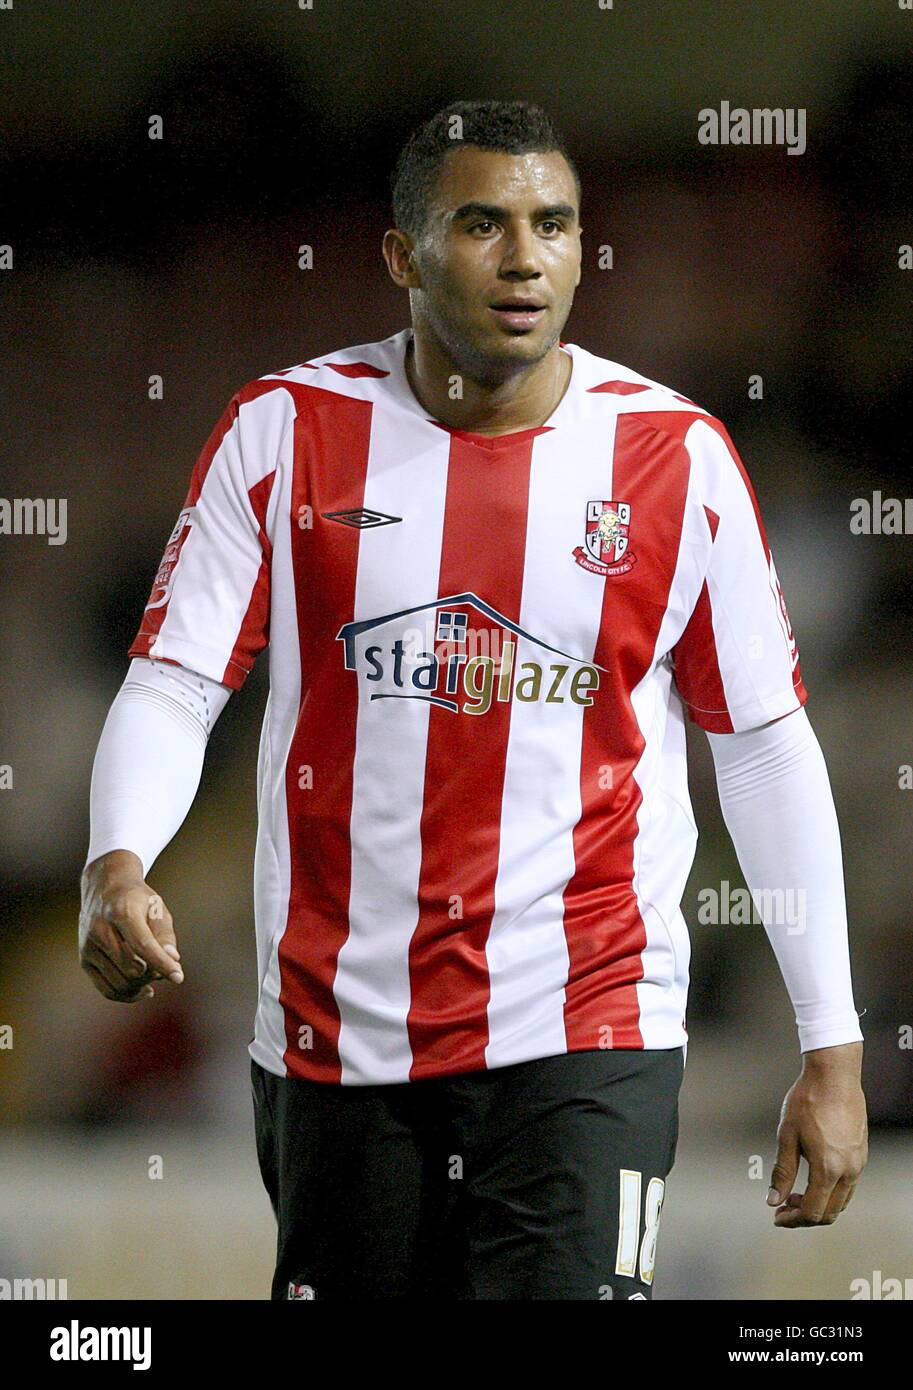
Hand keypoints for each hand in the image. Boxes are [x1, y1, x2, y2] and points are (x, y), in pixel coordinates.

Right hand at [79, 849, 183, 1001]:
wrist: (103, 888)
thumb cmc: (136, 899)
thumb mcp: (157, 908)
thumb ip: (165, 934)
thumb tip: (172, 960)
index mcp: (121, 912)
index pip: (142, 946)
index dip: (162, 963)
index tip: (178, 977)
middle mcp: (99, 929)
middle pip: (131, 967)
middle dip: (153, 973)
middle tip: (164, 967)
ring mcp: (88, 946)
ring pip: (120, 982)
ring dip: (142, 984)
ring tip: (154, 974)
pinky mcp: (84, 960)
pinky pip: (107, 990)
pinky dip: (128, 995)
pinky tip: (144, 990)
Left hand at [767, 1041, 866, 1226]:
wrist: (834, 1076)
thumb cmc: (807, 1101)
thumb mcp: (787, 1135)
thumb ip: (782, 1172)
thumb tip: (773, 1200)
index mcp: (828, 1169)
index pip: (812, 1212)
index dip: (792, 1219)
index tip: (776, 1215)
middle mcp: (848, 1171)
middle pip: (829, 1213)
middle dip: (804, 1216)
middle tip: (782, 1207)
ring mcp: (858, 1163)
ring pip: (841, 1201)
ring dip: (819, 1205)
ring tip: (794, 1194)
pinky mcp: (861, 1154)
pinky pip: (848, 1186)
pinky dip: (830, 1192)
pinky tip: (812, 1179)